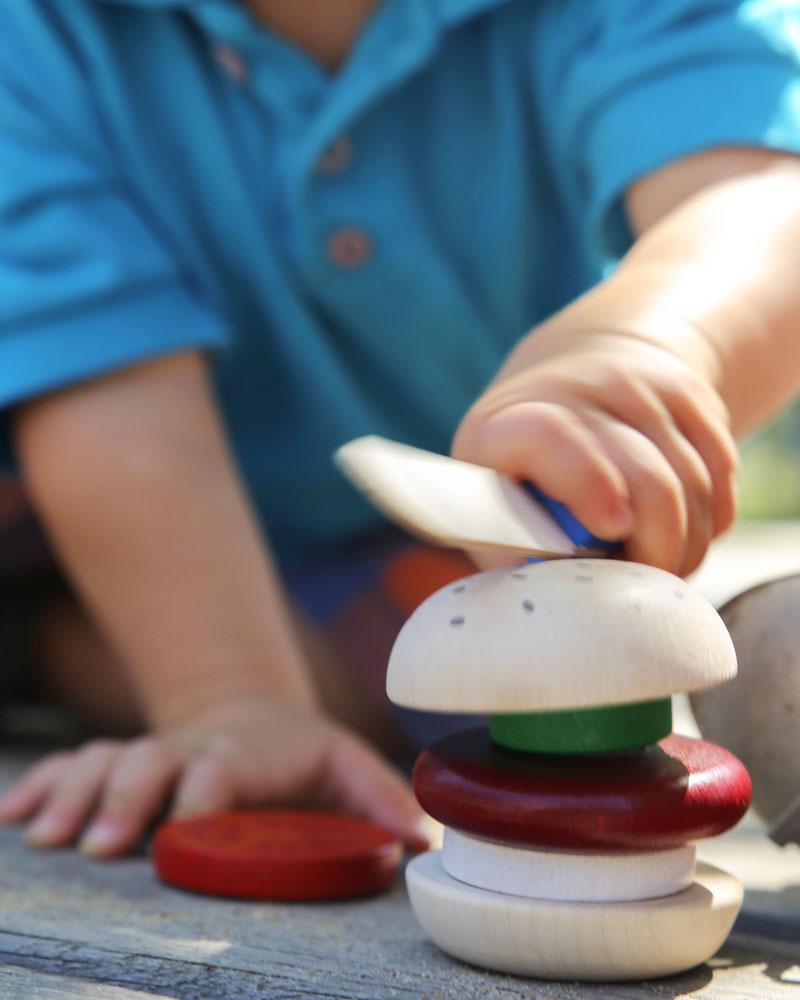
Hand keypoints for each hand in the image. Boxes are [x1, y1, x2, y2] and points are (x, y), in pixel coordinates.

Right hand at [0, 698, 427, 856]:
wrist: (253, 714)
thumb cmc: (302, 754)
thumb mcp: (349, 765)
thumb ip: (382, 797)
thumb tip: (423, 837)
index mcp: (246, 756)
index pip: (221, 769)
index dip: (202, 795)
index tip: (182, 829)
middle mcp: (190, 753)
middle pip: (150, 763)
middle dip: (123, 799)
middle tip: (97, 845)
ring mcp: (152, 755)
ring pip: (105, 761)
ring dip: (72, 793)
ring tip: (41, 834)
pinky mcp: (122, 763)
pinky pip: (74, 766)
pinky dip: (40, 785)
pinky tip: (11, 814)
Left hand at [453, 330, 737, 576]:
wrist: (577, 377)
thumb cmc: (526, 471)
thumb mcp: (497, 507)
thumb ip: (514, 551)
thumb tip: (552, 595)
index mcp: (510, 424)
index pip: (554, 438)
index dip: (589, 483)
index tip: (612, 528)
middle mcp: (578, 393)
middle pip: (649, 480)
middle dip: (657, 552)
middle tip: (641, 582)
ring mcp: (640, 388)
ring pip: (695, 484)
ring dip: (687, 545)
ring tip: (658, 565)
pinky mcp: (690, 393)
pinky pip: (721, 473)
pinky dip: (710, 519)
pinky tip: (682, 530)